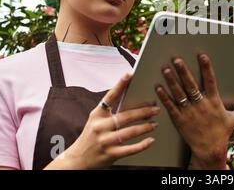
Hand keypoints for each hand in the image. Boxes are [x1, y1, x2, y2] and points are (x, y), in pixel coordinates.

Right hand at [45, 72, 159, 168]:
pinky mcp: (110, 154)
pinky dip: (142, 144)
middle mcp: (100, 126)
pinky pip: (130, 149)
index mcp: (97, 114)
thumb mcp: (96, 120)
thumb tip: (131, 98)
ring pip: (130, 132)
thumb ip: (110, 111)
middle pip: (126, 116)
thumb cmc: (90, 136)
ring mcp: (105, 141)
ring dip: (145, 127)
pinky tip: (150, 140)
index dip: (120, 85)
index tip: (129, 74)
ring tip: (155, 123)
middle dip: (143, 111)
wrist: (78, 159)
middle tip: (155, 108)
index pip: (110, 97)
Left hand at [155, 54, 233, 169]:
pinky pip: (170, 106)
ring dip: (171, 81)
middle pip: (190, 84)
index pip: (210, 80)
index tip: (202, 55)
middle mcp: (201, 105)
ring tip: (165, 69)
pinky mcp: (179, 119)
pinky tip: (158, 87)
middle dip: (183, 71)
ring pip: (179, 93)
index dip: (206, 67)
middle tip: (177, 59)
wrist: (210, 149)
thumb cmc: (223, 133)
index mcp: (214, 101)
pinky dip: (164, 96)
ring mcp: (189, 112)